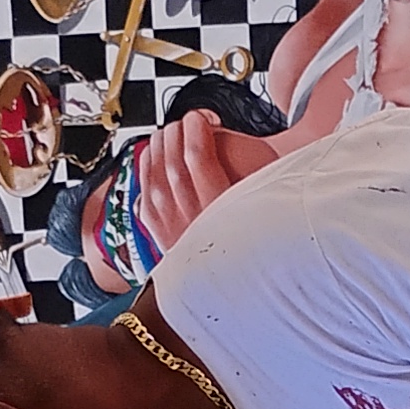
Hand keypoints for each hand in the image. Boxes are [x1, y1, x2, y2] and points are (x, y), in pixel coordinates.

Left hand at [131, 106, 283, 241]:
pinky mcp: (157, 229)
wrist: (226, 290)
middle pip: (172, 162)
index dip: (195, 129)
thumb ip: (263, 187)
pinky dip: (146, 166)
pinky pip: (144, 190)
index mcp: (221, 210)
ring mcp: (169, 225)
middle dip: (177, 132)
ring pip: (154, 173)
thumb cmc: (251, 249)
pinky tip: (153, 154)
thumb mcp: (266, 212)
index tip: (203, 118)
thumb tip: (263, 155)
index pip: (198, 156)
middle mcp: (191, 218)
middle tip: (187, 122)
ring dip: (159, 145)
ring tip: (170, 132)